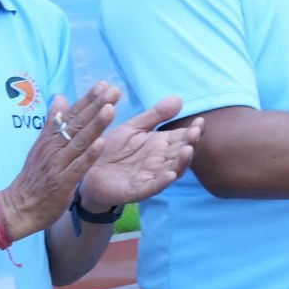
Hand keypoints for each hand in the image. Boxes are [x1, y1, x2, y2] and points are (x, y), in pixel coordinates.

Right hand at [0, 84, 118, 237]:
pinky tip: (102, 142)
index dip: (88, 100)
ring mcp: (58, 164)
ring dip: (95, 124)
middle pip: (77, 123)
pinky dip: (89, 154)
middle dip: (96, 105)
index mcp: (50, 138)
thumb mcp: (41, 146)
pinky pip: (78, 166)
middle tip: (113, 89)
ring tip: (110, 108)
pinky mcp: (62, 182)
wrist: (19, 207)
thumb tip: (61, 97)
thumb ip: (53, 122)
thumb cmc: (35, 177)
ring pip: (79, 141)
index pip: (71, 114)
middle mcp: (54, 147)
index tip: (104, 84)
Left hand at [79, 95, 202, 213]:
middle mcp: (160, 162)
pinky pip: (152, 187)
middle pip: (181, 153)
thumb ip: (155, 115)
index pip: (183, 137)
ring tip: (187, 150)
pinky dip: (162, 183)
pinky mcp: (136, 190)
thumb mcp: (133, 127)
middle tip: (195, 132)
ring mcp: (150, 177)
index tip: (200, 121)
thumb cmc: (112, 149)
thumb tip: (178, 98)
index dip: (193, 131)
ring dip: (181, 162)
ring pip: (172, 171)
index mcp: (161, 145)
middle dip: (190, 144)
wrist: (88, 168)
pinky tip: (170, 175)